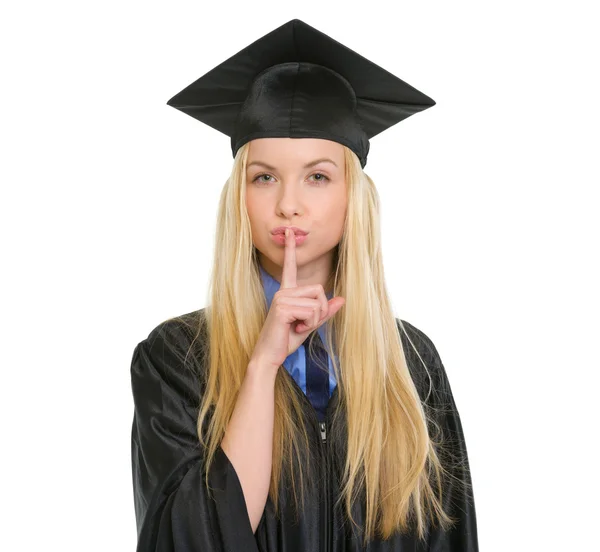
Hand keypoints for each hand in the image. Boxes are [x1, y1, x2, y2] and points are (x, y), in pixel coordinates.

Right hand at [250, 228, 345, 371]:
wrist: (269, 356)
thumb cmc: (286, 340)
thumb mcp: (310, 324)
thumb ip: (324, 311)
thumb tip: (342, 299)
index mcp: (287, 292)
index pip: (289, 267)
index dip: (290, 249)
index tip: (289, 232)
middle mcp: (283, 291)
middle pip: (318, 289)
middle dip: (320, 310)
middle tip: (304, 324)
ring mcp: (281, 298)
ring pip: (317, 302)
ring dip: (314, 320)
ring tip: (297, 327)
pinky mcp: (283, 307)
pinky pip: (311, 312)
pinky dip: (309, 325)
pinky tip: (294, 330)